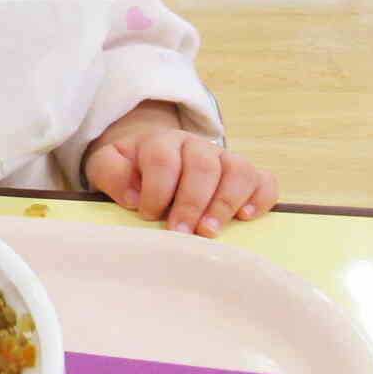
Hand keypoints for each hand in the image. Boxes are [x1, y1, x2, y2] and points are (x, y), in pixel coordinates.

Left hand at [84, 101, 277, 236]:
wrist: (153, 158)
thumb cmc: (131, 170)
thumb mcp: (108, 165)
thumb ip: (111, 173)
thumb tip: (133, 197)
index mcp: (161, 141)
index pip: (163, 159)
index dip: (157, 189)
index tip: (148, 214)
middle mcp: (195, 146)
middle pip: (202, 165)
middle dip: (191, 202)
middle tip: (181, 232)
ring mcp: (224, 159)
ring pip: (237, 170)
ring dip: (225, 202)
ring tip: (209, 231)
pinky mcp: (246, 175)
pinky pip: (264, 181)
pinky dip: (260, 199)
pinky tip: (245, 218)